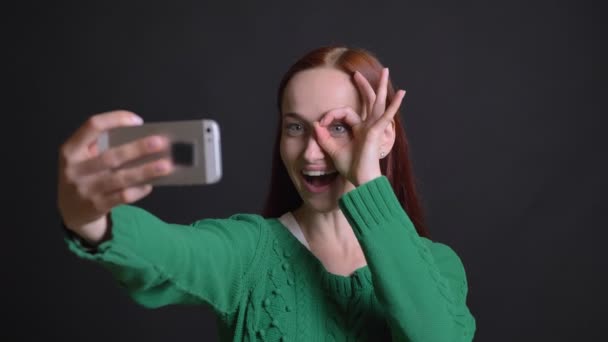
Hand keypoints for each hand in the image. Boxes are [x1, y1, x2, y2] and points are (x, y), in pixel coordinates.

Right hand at [57, 110, 172, 242]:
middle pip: (111, 156)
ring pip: (120, 178)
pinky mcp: (96, 206)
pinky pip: (123, 196)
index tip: (138, 121)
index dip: (115, 119)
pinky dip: (138, 190)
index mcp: (71, 150)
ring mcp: (85, 190)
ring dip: (145, 171)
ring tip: (166, 166)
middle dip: (138, 148)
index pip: (92, 126)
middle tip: (161, 142)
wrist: (69, 211)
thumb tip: (142, 138)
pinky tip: (150, 184)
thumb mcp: (82, 157)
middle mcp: (75, 169)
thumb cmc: (84, 175)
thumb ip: (102, 146)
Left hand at [313, 68, 404, 185]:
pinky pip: (387, 115)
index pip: (344, 112)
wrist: (361, 179)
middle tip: (356, 73)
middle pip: (367, 101)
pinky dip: (394, 105)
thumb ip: (323, 138)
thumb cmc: (351, 168)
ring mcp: (374, 127)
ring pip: (378, 102)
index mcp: (359, 129)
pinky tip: (401, 94)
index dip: (330, 115)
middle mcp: (368, 126)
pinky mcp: (377, 131)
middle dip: (363, 86)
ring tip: (385, 71)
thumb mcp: (333, 151)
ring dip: (381, 86)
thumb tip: (314, 124)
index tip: (319, 124)